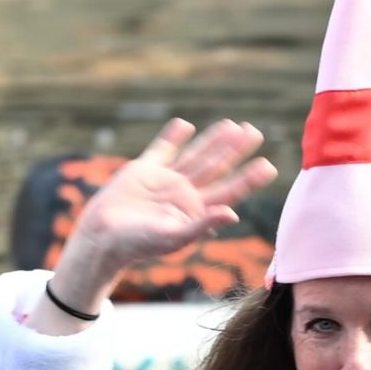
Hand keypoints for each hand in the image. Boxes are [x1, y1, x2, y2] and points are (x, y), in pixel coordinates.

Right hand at [57, 117, 275, 306]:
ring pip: (195, 155)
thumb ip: (202, 225)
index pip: (228, 191)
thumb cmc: (137, 244)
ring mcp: (165, 181)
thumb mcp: (172, 237)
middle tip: (256, 132)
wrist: (101, 237)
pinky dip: (173, 136)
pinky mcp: (143, 170)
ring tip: (232, 125)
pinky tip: (185, 124)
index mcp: (195, 212)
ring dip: (213, 140)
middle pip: (217, 168)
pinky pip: (162, 149)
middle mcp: (184, 195)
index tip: (269, 165)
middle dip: (236, 151)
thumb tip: (233, 214)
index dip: (248, 179)